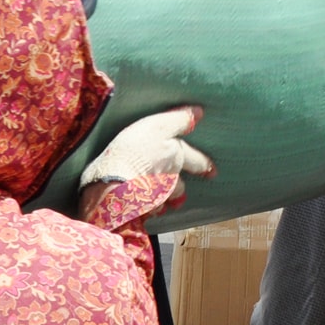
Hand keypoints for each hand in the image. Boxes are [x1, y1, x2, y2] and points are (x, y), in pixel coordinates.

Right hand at [79, 105, 213, 219]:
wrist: (113, 181)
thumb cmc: (134, 150)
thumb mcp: (158, 125)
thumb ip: (179, 120)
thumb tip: (199, 113)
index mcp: (176, 157)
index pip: (196, 160)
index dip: (204, 164)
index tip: (212, 171)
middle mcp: (170, 179)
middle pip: (180, 185)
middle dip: (182, 188)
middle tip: (184, 194)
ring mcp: (157, 197)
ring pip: (166, 199)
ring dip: (165, 200)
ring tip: (161, 200)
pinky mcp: (141, 209)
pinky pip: (149, 211)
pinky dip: (149, 210)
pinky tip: (145, 208)